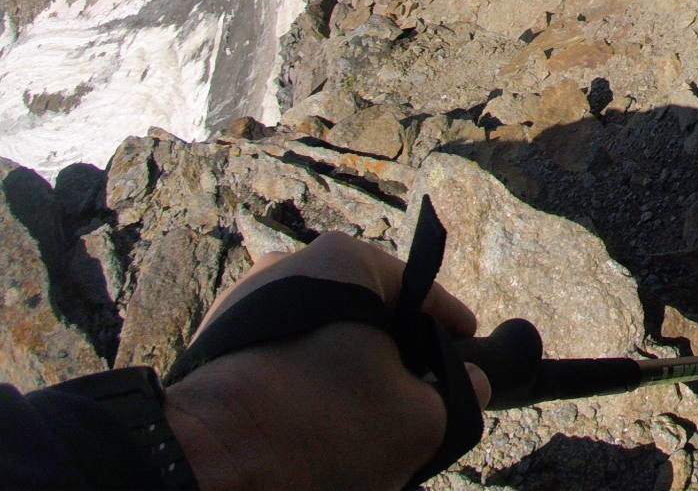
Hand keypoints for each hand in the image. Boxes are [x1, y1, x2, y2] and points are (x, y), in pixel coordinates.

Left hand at [163, 232, 490, 490]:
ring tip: (360, 428)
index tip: (468, 359)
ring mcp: (241, 307)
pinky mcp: (209, 352)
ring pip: (319, 342)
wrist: (199, 465)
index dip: (451, 331)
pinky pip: (278, 364)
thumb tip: (470, 384)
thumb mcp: (418, 419)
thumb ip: (460, 395)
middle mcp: (288, 264)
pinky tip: (315, 433)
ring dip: (344, 377)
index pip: (420, 292)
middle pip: (365, 316)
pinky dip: (302, 392)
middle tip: (412, 403)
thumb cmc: (320, 424)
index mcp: (344, 260)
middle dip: (391, 358)